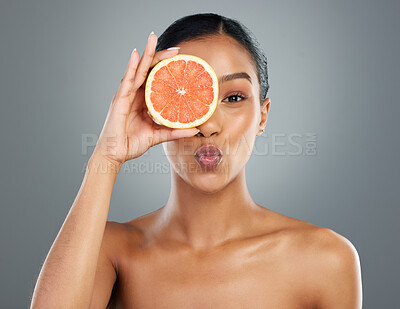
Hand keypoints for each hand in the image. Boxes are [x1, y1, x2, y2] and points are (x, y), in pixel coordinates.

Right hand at [91, 32, 198, 166]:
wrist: (115, 155)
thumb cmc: (131, 144)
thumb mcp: (158, 136)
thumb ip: (174, 131)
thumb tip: (195, 129)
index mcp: (143, 101)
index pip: (156, 79)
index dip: (167, 69)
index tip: (182, 62)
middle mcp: (134, 94)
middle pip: (148, 70)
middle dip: (160, 56)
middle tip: (177, 48)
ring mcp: (126, 95)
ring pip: (137, 70)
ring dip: (146, 54)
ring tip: (153, 38)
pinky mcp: (120, 100)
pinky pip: (127, 80)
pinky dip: (131, 67)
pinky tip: (137, 54)